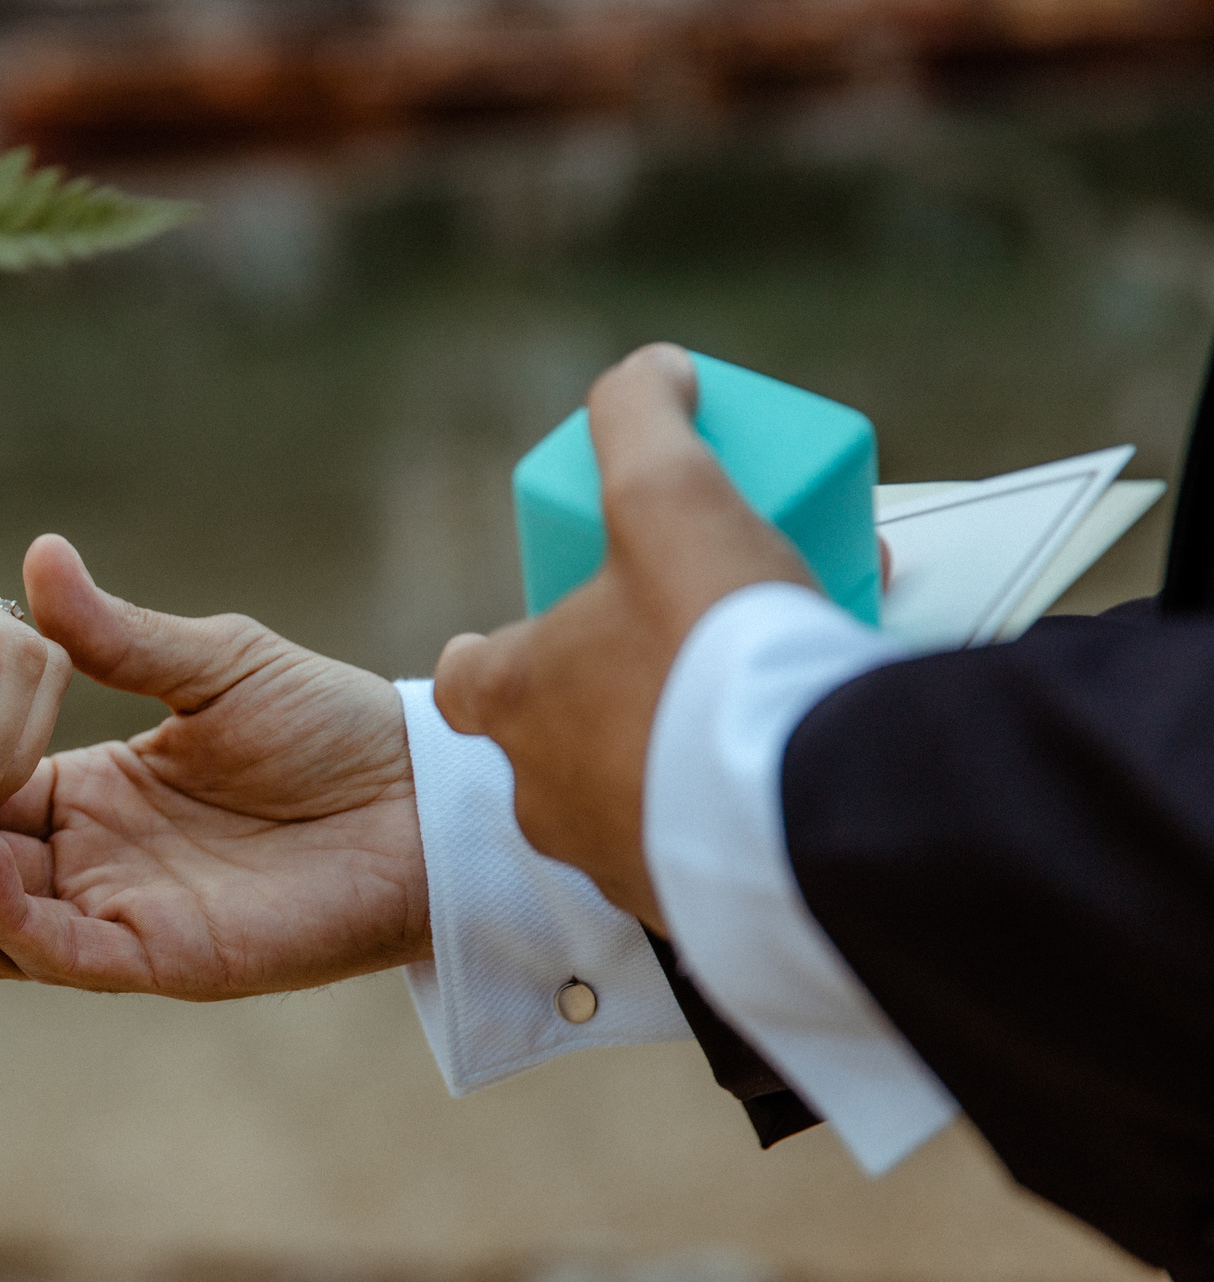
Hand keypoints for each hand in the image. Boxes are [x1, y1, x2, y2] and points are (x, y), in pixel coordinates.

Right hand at [0, 535, 429, 997]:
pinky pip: (56, 952)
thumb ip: (117, 634)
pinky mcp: (158, 955)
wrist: (423, 800)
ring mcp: (119, 912)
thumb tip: (39, 554)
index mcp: (91, 789)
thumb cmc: (334, 726)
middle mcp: (92, 858)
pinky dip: (6, 919)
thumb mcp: (213, 663)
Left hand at [431, 343, 811, 927]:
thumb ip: (643, 422)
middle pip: (560, 737)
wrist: (811, 803)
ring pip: (635, 797)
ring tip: (762, 708)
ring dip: (682, 753)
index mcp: (516, 700)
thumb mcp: (671, 497)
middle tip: (689, 655)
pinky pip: (704, 853)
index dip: (506, 646)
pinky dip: (738, 811)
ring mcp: (616, 859)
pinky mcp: (692, 910)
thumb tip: (649, 371)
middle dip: (618, 694)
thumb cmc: (717, 650)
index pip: (470, 675)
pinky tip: (799, 776)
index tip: (560, 624)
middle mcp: (545, 792)